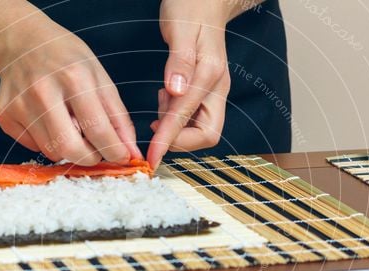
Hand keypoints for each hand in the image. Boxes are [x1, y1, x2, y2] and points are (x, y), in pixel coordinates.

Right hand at [0, 15, 140, 164]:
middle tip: (96, 152)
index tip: (121, 157)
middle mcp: (43, 91)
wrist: (22, 42)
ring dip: (68, 149)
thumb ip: (117, 117)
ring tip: (70, 127)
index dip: (114, 151)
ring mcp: (19, 104)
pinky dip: (46, 142)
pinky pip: (33, 147)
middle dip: (89, 159)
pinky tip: (47, 120)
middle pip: (70, 148)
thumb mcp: (99, 78)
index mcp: (74, 78)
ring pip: (51, 151)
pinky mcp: (4, 115)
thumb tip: (130, 153)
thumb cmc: (66, 59)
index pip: (98, 130)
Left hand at [147, 0, 233, 166]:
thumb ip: (179, 61)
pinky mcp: (206, 91)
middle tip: (156, 123)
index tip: (151, 158)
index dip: (168, 141)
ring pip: (199, 129)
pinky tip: (166, 97)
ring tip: (161, 99)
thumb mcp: (181, 29)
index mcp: (211, 75)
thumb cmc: (192, 7)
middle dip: (179, 139)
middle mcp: (217, 87)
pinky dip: (176, 116)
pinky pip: (193, 116)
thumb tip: (176, 91)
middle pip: (206, 135)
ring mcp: (213, 91)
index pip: (188, 119)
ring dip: (176, 125)